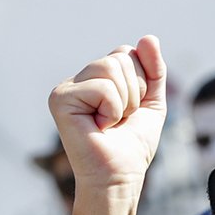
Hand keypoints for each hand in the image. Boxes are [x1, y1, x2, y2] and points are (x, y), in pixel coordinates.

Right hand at [49, 37, 166, 192]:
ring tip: (111, 122)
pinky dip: (112, 109)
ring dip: (124, 101)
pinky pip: (102, 87)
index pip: (127, 53)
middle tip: (121, 118)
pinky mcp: (59, 98)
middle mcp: (78, 79)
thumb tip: (149, 37)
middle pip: (120, 58)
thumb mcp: (152, 102)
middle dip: (135, 92)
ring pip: (111, 68)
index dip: (143, 82)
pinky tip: (99, 126)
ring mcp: (66, 87)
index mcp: (96, 78)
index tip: (133, 109)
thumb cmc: (132, 145)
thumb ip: (154, 70)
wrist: (120, 176)